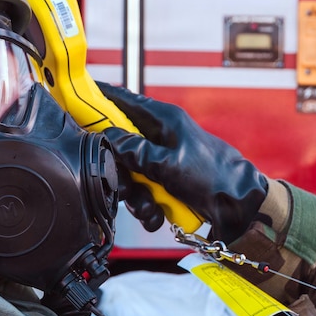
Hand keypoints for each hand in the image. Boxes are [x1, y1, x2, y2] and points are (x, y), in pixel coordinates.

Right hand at [97, 82, 267, 241]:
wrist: (242, 208)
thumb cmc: (215, 176)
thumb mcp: (169, 163)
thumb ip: (136, 151)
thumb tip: (109, 138)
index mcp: (163, 120)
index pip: (121, 100)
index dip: (96, 98)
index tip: (73, 99)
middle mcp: (160, 137)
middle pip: (118, 146)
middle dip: (121, 172)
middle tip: (129, 186)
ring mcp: (162, 161)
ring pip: (130, 175)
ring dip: (137, 197)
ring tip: (151, 208)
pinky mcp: (166, 183)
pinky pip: (145, 194)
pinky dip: (149, 208)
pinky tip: (159, 216)